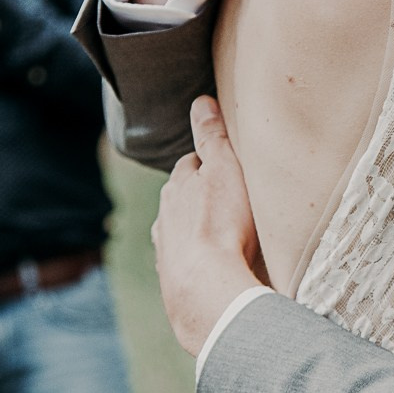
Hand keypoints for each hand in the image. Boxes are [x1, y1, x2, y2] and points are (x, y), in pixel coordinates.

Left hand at [152, 97, 266, 356]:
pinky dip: (198, 262)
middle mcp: (165, 217)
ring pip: (180, 233)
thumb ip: (212, 136)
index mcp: (177, 187)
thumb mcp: (224, 170)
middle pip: (182, 200)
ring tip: (223, 237)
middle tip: (228, 201)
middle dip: (200, 198)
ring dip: (197, 233)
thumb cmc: (221, 225)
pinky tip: (215, 269)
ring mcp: (166, 251)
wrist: (205, 291)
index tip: (224, 166)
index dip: (208, 164)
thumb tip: (200, 101)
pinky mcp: (174, 282)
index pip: (191, 165)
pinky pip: (186, 265)